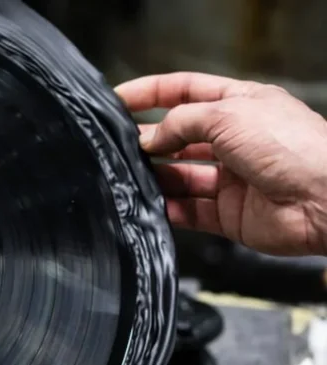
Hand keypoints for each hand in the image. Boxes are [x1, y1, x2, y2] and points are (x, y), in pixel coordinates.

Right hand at [115, 72, 326, 255]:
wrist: (325, 199)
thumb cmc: (291, 147)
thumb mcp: (228, 116)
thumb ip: (180, 123)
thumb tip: (148, 137)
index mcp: (240, 105)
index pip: (186, 92)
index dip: (151, 93)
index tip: (117, 100)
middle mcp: (235, 141)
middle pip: (179, 137)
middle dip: (149, 140)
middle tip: (118, 145)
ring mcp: (230, 178)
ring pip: (179, 176)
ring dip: (155, 176)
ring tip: (129, 176)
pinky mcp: (228, 213)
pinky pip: (188, 211)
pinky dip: (167, 209)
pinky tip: (149, 205)